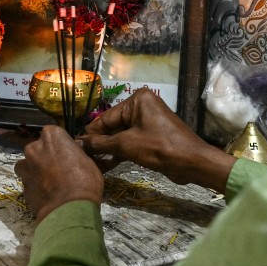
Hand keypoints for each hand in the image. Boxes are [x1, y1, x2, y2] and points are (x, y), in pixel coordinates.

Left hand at [15, 125, 103, 219]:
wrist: (68, 209)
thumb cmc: (84, 181)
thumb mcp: (89, 161)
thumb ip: (77, 152)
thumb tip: (77, 150)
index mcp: (52, 136)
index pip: (54, 133)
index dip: (61, 144)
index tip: (68, 153)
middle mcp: (34, 147)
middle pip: (38, 148)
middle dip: (46, 156)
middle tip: (60, 168)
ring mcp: (25, 167)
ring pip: (28, 165)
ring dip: (36, 170)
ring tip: (50, 182)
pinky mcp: (22, 186)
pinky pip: (28, 182)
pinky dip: (35, 186)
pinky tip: (46, 194)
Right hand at [79, 88, 235, 191]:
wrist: (192, 162)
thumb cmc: (159, 147)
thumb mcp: (127, 145)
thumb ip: (101, 143)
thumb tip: (79, 143)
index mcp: (137, 100)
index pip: (106, 117)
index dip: (90, 133)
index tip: (75, 146)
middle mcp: (142, 107)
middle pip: (113, 126)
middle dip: (99, 143)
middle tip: (82, 157)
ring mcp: (148, 122)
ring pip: (121, 136)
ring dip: (108, 150)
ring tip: (91, 163)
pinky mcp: (152, 137)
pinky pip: (130, 142)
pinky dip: (120, 152)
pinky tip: (105, 165)